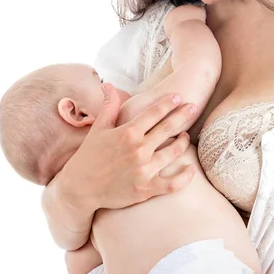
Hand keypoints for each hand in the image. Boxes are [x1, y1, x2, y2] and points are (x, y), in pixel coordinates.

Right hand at [58, 84, 196, 213]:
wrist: (80, 189)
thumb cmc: (88, 156)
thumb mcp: (98, 129)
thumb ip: (109, 106)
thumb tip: (108, 84)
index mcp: (128, 133)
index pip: (154, 113)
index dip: (168, 103)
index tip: (178, 97)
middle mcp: (138, 149)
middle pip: (168, 128)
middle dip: (183, 115)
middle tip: (194, 107)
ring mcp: (144, 170)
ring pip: (174, 152)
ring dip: (184, 142)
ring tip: (187, 136)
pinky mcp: (146, 189)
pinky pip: (172, 184)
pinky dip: (185, 177)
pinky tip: (191, 169)